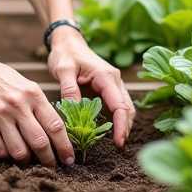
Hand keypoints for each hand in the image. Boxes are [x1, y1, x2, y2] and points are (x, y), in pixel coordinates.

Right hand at [0, 52, 76, 166]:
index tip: (69, 159)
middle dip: (49, 160)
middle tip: (52, 167)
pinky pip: (0, 149)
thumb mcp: (25, 84)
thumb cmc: (0, 77)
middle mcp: (18, 105)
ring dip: (27, 162)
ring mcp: (0, 115)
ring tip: (29, 162)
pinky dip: (8, 156)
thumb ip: (39, 104)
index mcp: (32, 94)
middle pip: (40, 142)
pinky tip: (10, 154)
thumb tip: (55, 130)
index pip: (55, 125)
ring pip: (20, 151)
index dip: (65, 146)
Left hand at [46, 27, 134, 147]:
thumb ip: (69, 89)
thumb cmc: (66, 53)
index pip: (120, 105)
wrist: (68, 42)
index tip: (119, 143)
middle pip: (127, 109)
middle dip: (125, 129)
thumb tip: (74, 111)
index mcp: (106, 76)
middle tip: (117, 149)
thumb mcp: (63, 69)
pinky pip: (115, 107)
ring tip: (114, 145)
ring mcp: (113, 85)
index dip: (121, 126)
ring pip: (125, 109)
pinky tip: (106, 133)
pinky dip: (115, 120)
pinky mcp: (108, 90)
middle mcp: (114, 81)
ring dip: (122, 126)